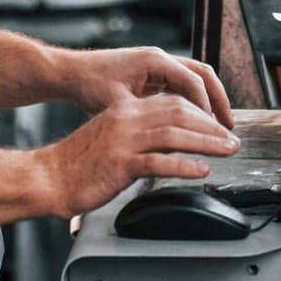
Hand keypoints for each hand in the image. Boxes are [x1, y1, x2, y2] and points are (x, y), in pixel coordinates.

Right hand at [33, 96, 240, 218]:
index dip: (200, 114)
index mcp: (126, 111)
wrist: (50, 176)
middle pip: (179, 114)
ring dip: (206, 143)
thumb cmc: (80, 162)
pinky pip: (158, 162)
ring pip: (174, 134)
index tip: (218, 127)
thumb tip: (171, 141)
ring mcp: (122, 141)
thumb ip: (140, 135)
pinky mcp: (119, 164)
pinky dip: (183, 166)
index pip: (173, 103)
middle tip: (231, 139)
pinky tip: (200, 171)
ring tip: (225, 151)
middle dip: (210, 126)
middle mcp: (126, 120)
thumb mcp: (114, 138)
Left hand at [64, 46, 234, 128]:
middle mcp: (160, 58)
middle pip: (203, 75)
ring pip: (195, 79)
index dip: (207, 107)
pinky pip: (181, 86)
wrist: (71, 73)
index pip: (194, 82)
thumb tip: (169, 136)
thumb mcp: (118, 104)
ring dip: (208, 101)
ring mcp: (157, 64)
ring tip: (218, 126)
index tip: (213, 130)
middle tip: (228, 127)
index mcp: (155, 60)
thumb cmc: (89, 85)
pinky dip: (193, 101)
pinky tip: (196, 122)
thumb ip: (145, 116)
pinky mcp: (152, 73)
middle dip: (218, 100)